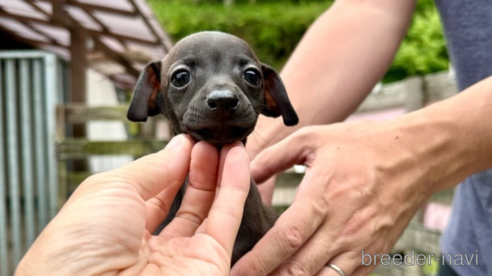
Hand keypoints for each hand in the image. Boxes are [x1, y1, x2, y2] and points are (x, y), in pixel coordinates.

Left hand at [16, 135, 250, 275]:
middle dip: (196, 166)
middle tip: (207, 138)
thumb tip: (178, 148)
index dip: (170, 163)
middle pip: (182, 200)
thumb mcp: (109, 191)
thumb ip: (150, 168)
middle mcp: (150, 247)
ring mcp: (181, 257)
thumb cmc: (78, 252)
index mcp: (116, 230)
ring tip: (225, 142)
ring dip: (219, 172)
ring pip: (208, 208)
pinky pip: (226, 218)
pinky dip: (235, 186)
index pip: (152, 192)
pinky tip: (236, 157)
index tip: (186, 139)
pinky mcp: (210, 262)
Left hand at [232, 122, 438, 275]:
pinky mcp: (374, 253)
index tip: (236, 270)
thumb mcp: (313, 139)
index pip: (286, 238)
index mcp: (324, 196)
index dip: (259, 260)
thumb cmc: (362, 145)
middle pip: (300, 268)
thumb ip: (275, 156)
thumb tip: (244, 172)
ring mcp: (361, 244)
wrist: (415, 156)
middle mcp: (343, 227)